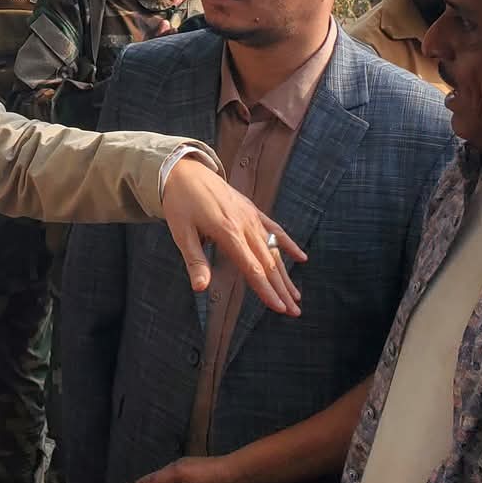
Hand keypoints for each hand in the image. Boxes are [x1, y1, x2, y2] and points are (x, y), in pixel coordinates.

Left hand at [159, 154, 304, 312]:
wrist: (184, 170)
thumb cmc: (180, 203)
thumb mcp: (181, 232)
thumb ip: (195, 261)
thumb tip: (200, 289)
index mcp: (228, 232)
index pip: (252, 268)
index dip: (266, 290)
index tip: (279, 308)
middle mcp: (245, 225)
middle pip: (268, 263)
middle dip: (282, 289)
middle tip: (294, 312)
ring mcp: (251, 216)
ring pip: (274, 249)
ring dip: (286, 274)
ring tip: (297, 295)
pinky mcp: (252, 210)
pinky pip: (275, 229)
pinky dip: (288, 244)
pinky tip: (301, 258)